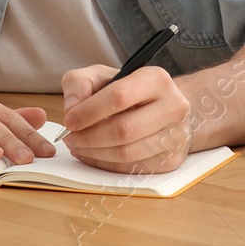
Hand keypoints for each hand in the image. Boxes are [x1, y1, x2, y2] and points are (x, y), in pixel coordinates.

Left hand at [60, 64, 193, 172]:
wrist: (165, 108)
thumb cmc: (130, 92)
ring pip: (127, 153)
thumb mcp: (102, 76)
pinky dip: (105, 165)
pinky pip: (131, 169)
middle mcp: (173, 106)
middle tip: (70, 138)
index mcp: (156, 79)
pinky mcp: (170, 160)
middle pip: (124, 130)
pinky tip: (93, 155)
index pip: (119, 96)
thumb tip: (72, 109)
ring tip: (78, 146)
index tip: (69, 120)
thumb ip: (80, 84)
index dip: (89, 111)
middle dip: (89, 137)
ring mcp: (175, 136)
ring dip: (94, 153)